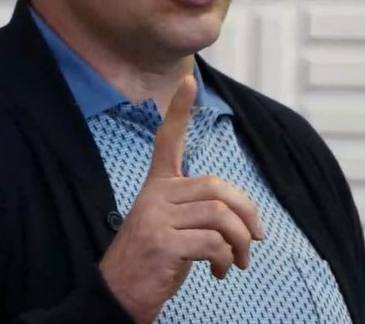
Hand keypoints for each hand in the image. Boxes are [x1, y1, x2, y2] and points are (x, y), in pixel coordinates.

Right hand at [99, 76, 262, 323]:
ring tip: (238, 260)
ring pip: (219, 215)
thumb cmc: (153, 258)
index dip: (178, 111)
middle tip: (255, 238)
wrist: (118, 293)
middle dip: (246, 212)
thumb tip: (245, 218)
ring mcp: (156, 217)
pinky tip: (217, 271)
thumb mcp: (172, 225)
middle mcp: (155, 194)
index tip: (188, 82)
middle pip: (215, 186)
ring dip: (240, 242)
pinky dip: (225, 259)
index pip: (167, 140)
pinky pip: (212, 242)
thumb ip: (198, 209)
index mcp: (157, 186)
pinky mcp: (162, 243)